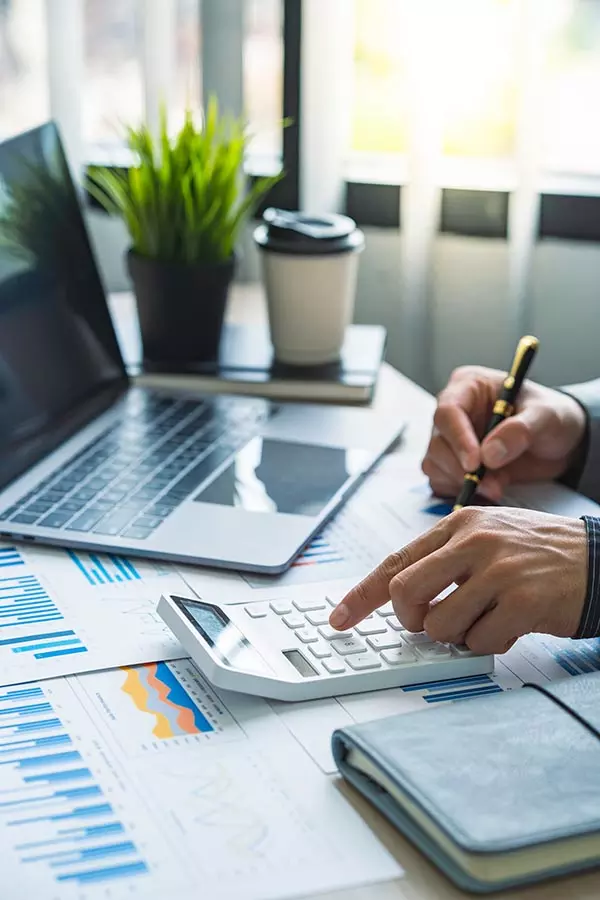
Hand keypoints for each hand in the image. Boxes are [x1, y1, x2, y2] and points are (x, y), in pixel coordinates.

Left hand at [329, 507, 587, 653]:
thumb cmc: (537, 554)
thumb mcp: (487, 537)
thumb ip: (444, 560)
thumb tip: (399, 598)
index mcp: (458, 525)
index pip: (395, 562)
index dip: (361, 595)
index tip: (339, 619)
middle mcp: (474, 542)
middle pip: (405, 594)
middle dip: (411, 620)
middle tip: (431, 623)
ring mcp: (498, 571)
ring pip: (439, 625)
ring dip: (457, 635)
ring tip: (484, 619)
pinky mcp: (522, 602)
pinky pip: (479, 643)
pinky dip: (489, 644)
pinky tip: (510, 626)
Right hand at [423, 366, 586, 500]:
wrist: (556, 444)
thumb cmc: (550, 417)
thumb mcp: (546, 416)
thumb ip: (520, 430)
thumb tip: (489, 454)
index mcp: (469, 386)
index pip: (448, 411)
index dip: (458, 438)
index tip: (475, 463)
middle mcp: (453, 412)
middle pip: (438, 442)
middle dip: (462, 468)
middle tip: (493, 484)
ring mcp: (449, 440)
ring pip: (436, 465)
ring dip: (463, 482)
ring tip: (498, 486)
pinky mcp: (451, 465)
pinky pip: (441, 482)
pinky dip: (460, 491)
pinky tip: (486, 490)